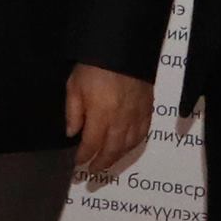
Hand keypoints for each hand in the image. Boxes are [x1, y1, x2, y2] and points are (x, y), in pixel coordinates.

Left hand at [66, 61, 152, 184]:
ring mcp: (137, 115)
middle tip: (93, 172)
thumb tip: (72, 135)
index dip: (85, 156)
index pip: (92, 144)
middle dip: (102, 163)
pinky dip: (134, 144)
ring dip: (118, 157)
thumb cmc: (93, 66)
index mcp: (101, 115)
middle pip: (113, 150)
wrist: (123, 49)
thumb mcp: (74, 86)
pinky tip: (127, 147)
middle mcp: (121, 120)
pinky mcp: (148, 108)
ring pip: (129, 144)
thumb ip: (73, 113)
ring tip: (108, 162)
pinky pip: (143, 133)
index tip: (78, 164)